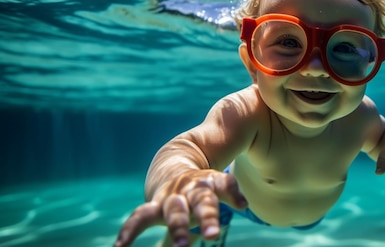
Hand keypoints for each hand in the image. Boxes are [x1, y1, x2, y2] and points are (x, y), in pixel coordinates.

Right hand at [114, 169, 247, 246]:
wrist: (171, 163)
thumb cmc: (200, 185)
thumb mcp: (216, 186)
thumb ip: (229, 194)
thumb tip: (242, 205)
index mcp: (210, 181)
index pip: (224, 182)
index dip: (233, 192)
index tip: (242, 204)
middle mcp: (191, 189)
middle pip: (201, 200)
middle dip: (207, 216)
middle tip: (213, 234)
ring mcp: (172, 197)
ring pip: (174, 212)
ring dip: (178, 228)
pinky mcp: (154, 205)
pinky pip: (139, 218)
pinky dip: (129, 231)